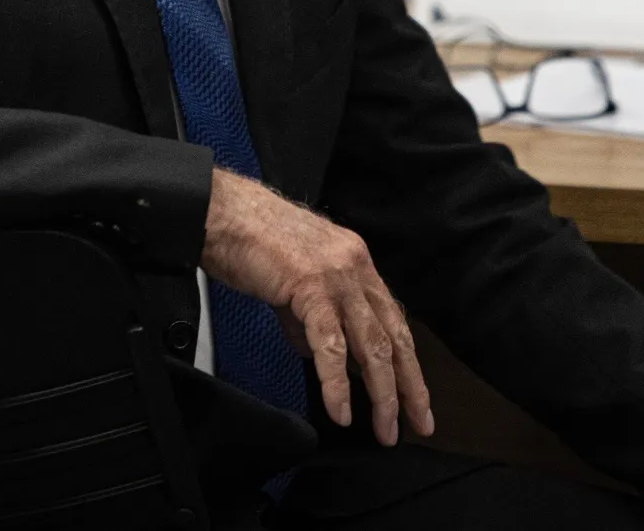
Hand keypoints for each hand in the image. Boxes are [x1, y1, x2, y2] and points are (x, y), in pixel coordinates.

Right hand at [200, 168, 433, 445]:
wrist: (223, 214)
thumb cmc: (251, 241)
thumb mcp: (295, 281)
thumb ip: (312, 318)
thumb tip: (321, 357)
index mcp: (357, 262)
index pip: (393, 320)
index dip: (408, 362)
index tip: (416, 397)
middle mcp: (356, 267)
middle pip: (395, 336)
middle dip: (410, 386)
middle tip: (420, 424)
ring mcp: (337, 277)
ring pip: (372, 345)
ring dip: (382, 393)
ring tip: (385, 428)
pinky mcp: (311, 287)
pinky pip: (331, 346)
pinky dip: (338, 384)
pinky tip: (341, 410)